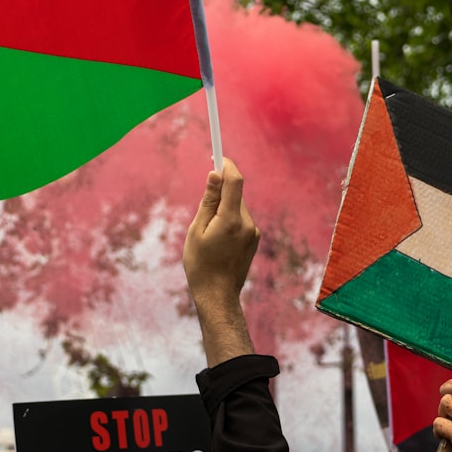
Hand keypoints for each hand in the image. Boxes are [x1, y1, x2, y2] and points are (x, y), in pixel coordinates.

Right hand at [183, 158, 259, 310]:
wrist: (218, 295)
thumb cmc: (201, 264)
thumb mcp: (197, 230)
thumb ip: (208, 201)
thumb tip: (215, 174)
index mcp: (231, 220)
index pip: (235, 181)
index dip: (227, 165)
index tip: (216, 156)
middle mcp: (247, 223)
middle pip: (236, 194)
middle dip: (221, 193)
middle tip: (203, 210)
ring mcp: (253, 232)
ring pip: (238, 207)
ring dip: (224, 209)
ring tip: (209, 233)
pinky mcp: (254, 239)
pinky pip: (241, 220)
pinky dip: (229, 220)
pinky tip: (219, 241)